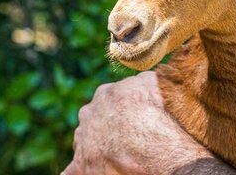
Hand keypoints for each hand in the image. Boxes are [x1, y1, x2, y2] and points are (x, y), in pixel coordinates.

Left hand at [62, 71, 235, 174]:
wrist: (156, 143)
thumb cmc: (162, 112)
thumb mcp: (157, 83)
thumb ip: (147, 78)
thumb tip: (151, 72)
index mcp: (108, 92)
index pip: (113, 98)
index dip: (126, 108)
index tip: (137, 115)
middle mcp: (90, 112)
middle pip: (96, 117)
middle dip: (108, 124)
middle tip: (128, 134)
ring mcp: (84, 138)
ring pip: (87, 140)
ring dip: (98, 145)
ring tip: (121, 154)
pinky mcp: (82, 164)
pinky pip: (73, 171)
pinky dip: (81, 171)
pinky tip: (93, 170)